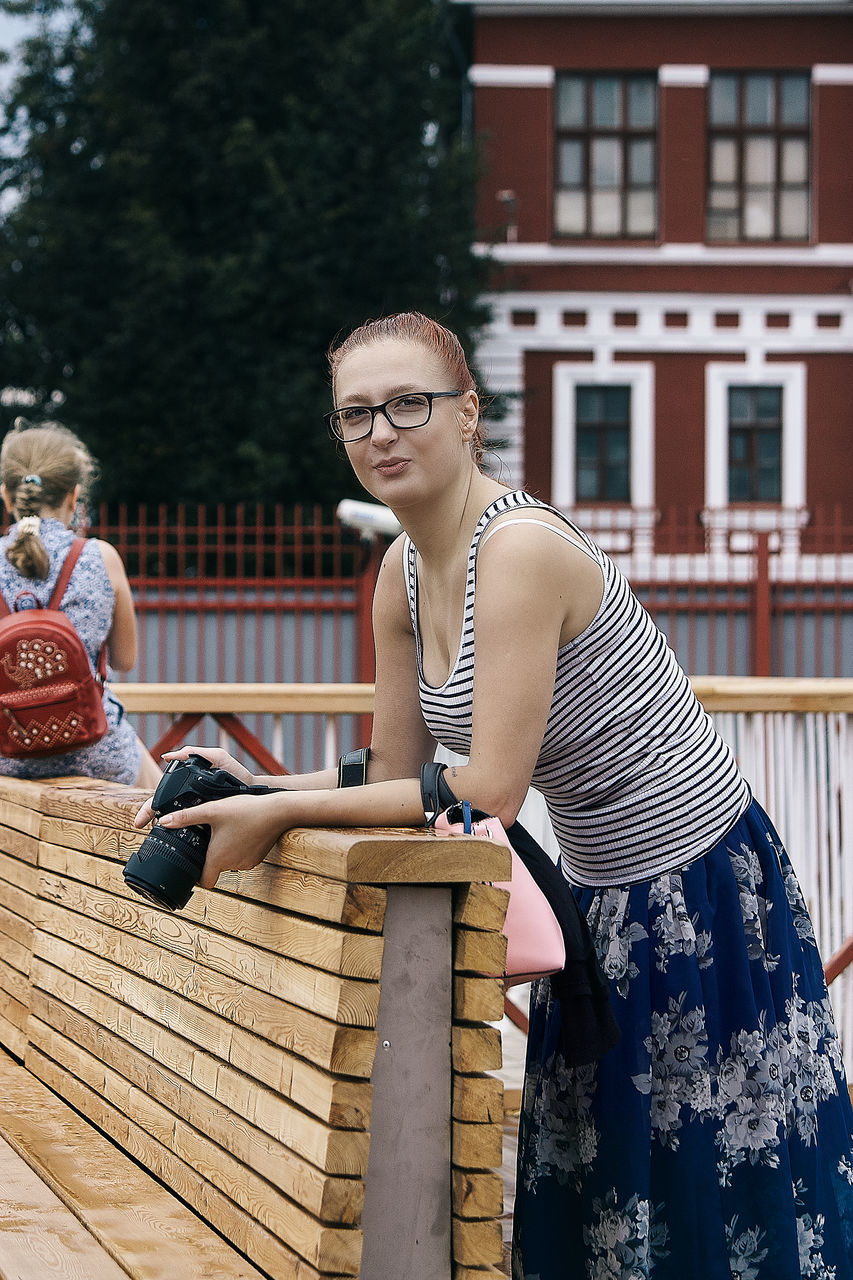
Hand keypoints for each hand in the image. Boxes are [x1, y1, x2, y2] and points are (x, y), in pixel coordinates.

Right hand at [132, 744, 255, 829]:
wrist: (254, 790)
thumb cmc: (235, 773)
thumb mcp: (216, 757)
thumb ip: (193, 753)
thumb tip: (167, 756)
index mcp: (188, 787)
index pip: (162, 796)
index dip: (149, 806)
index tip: (140, 818)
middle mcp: (191, 800)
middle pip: (164, 808)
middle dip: (150, 815)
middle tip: (141, 825)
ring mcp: (199, 812)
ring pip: (175, 820)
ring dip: (163, 826)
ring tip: (153, 832)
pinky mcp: (209, 822)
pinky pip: (192, 829)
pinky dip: (182, 834)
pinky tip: (175, 839)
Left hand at [155, 791, 287, 889]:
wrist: (278, 811)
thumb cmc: (245, 810)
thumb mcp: (212, 810)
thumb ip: (186, 817)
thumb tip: (164, 821)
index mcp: (218, 858)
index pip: (204, 882)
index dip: (196, 876)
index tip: (192, 863)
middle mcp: (233, 865)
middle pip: (216, 868)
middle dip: (211, 855)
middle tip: (209, 836)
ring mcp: (247, 863)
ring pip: (230, 862)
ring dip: (226, 851)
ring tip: (226, 830)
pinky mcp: (258, 858)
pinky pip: (243, 857)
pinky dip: (240, 848)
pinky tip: (241, 831)